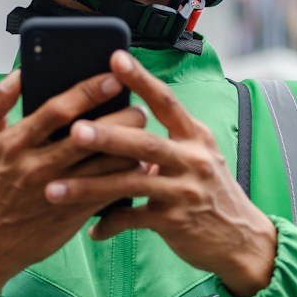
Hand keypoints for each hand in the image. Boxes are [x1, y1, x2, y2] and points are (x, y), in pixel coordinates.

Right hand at [0, 70, 146, 296]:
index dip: (89, 91)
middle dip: (122, 118)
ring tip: (143, 133)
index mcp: (16, 143)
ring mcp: (59, 190)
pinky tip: (138, 163)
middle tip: (138, 108)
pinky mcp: (74, 211)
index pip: (58, 110)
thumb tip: (18, 76)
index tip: (113, 78)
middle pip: (91, 135)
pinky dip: (128, 175)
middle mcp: (38, 165)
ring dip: (131, 146)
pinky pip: (110, 190)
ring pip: (107, 163)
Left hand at [46, 51, 278, 296]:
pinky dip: (108, 224)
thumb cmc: (211, 193)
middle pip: (146, 142)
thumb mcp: (197, 159)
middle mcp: (193, 159)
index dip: (141, 79)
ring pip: (131, 183)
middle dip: (108, 136)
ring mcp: (185, 191)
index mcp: (195, 136)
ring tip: (54, 189)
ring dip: (90, 187)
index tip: (115, 58)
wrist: (242, 239)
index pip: (166, 101)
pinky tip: (91, 231)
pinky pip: (133, 219)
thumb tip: (123, 124)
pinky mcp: (176, 221)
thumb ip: (167, 142)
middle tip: (74, 129)